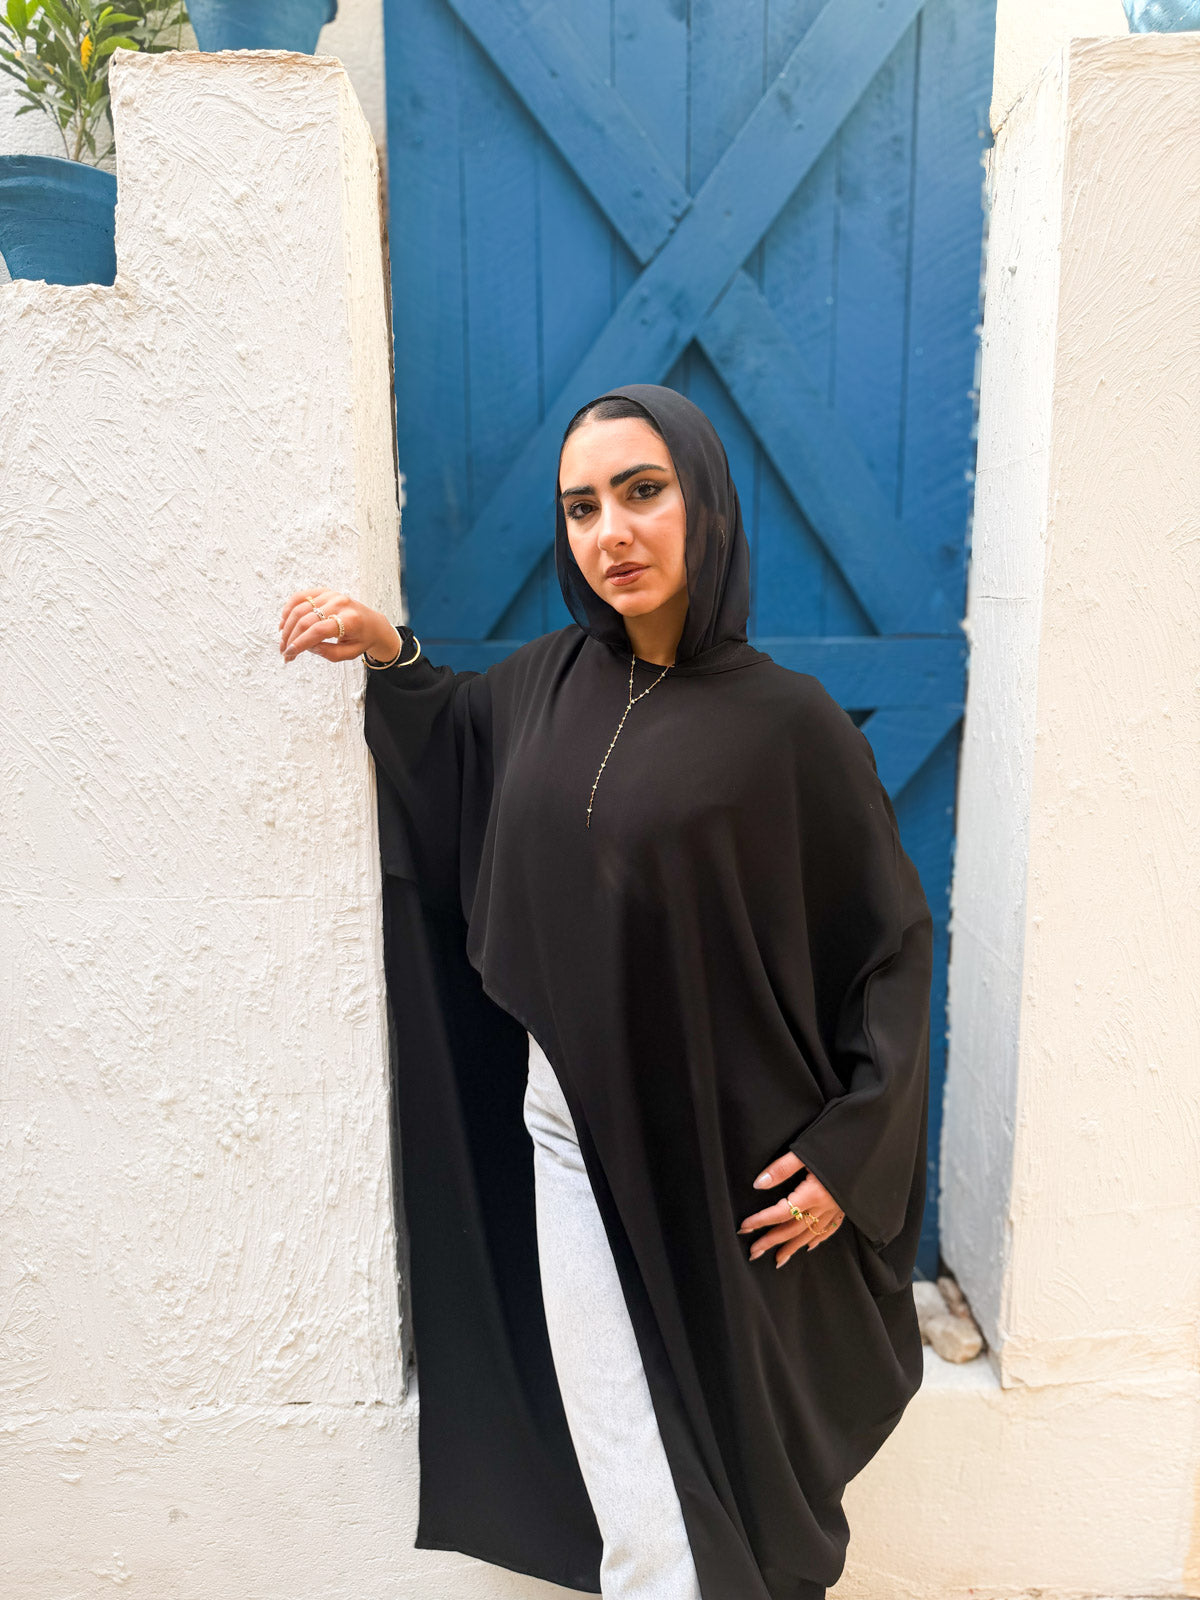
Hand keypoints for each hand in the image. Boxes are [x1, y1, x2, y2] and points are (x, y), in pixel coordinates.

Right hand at [278, 587, 400, 664]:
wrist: (372, 623)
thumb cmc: (361, 640)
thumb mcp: (349, 653)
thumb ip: (328, 653)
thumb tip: (307, 646)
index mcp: (350, 620)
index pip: (319, 630)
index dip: (301, 642)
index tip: (289, 654)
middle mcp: (340, 603)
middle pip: (306, 620)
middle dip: (291, 638)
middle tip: (284, 652)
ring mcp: (331, 595)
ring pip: (300, 608)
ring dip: (287, 626)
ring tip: (283, 641)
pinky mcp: (324, 591)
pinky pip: (300, 597)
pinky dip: (288, 609)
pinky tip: (284, 623)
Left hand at [737, 1152, 844, 1268]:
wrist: (872, 1147)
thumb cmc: (839, 1144)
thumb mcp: (806, 1151)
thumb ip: (782, 1168)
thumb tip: (758, 1184)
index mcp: (813, 1193)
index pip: (780, 1212)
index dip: (760, 1221)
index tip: (744, 1227)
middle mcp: (825, 1206)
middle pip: (793, 1228)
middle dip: (772, 1241)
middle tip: (754, 1252)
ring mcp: (837, 1209)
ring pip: (811, 1234)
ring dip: (792, 1247)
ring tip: (778, 1259)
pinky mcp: (846, 1206)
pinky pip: (830, 1229)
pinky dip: (817, 1239)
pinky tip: (809, 1246)